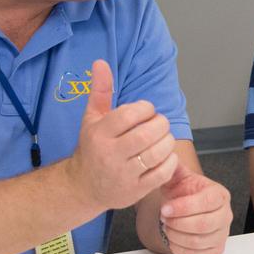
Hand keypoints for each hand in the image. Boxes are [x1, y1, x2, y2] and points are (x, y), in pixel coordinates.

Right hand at [66, 60, 178, 209]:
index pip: (130, 114)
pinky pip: (162, 173)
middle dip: (161, 124)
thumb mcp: (92, 118)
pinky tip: (164, 156)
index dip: (146, 109)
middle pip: (147, 134)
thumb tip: (101, 62)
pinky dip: (170, 162)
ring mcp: (123, 175)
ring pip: (157, 153)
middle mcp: (109, 155)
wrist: (83, 187)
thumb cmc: (92, 148)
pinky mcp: (135, 191)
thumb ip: (100, 90)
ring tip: (163, 139)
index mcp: (99, 134)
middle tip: (159, 124)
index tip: (147, 111)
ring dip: (167, 142)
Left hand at [159, 164, 231, 253]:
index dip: (184, 208)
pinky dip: (182, 251)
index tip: (165, 209)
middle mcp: (225, 214)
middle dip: (178, 224)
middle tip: (164, 220)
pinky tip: (173, 241)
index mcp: (219, 194)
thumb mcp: (177, 177)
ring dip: (177, 237)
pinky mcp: (216, 250)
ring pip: (199, 242)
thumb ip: (172, 167)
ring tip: (167, 228)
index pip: (207, 202)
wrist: (184, 208)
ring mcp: (222, 234)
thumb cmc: (183, 193)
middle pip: (204, 225)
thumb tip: (165, 154)